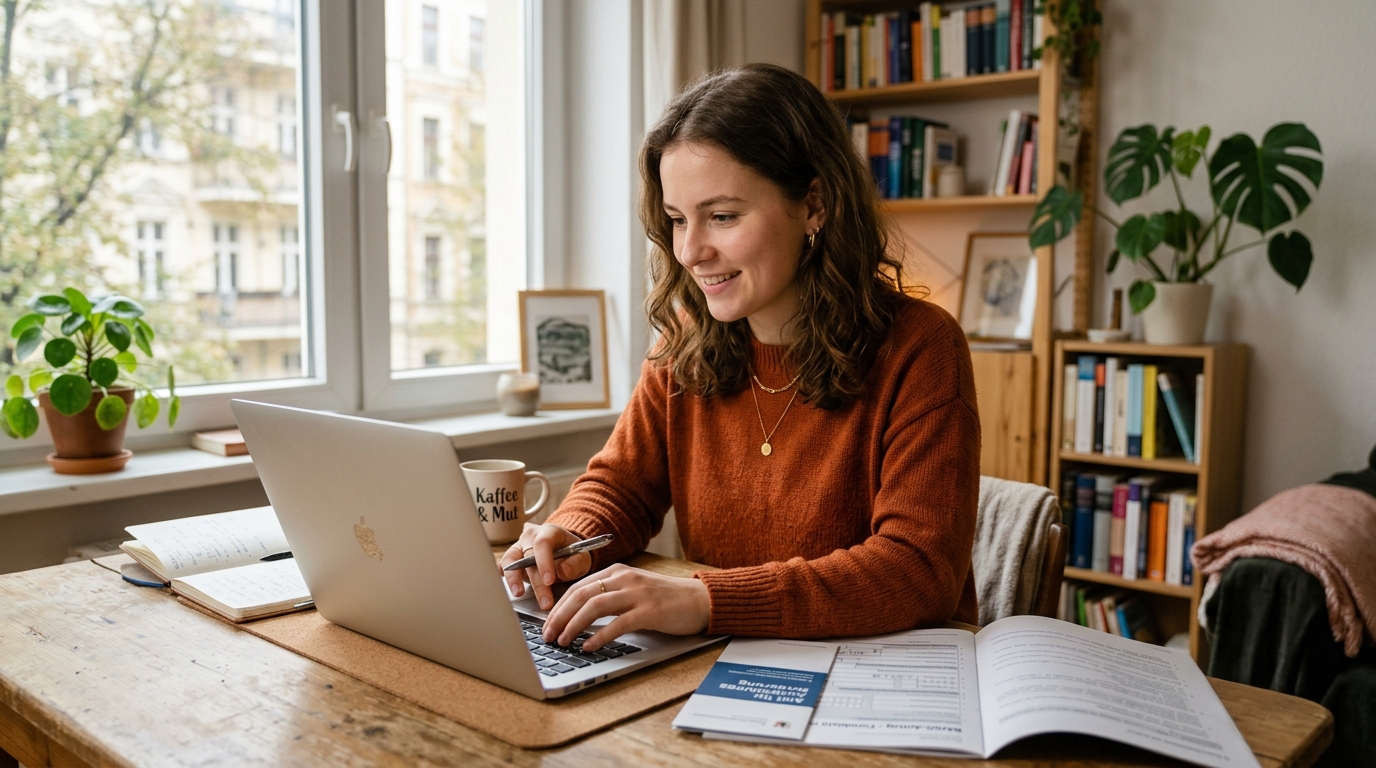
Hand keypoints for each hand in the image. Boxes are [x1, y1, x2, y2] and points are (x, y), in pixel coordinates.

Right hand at [499, 523, 590, 610]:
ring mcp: (518, 547)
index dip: (544, 562)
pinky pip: (503, 566)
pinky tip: (509, 587)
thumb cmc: (572, 553)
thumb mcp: (582, 557)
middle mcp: (530, 537)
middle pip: (528, 557)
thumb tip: (562, 572)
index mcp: (549, 532)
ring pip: (510, 560)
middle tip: (545, 602)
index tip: (550, 581)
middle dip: (536, 582)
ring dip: (513, 578)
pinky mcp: (511, 560)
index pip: (543, 544)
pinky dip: (504, 576)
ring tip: (519, 593)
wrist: (563, 551)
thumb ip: (575, 564)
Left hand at [541, 563, 709, 651]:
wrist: (700, 600)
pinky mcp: (649, 611)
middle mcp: (624, 578)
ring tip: (563, 641)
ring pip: (594, 606)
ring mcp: (637, 594)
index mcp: (618, 572)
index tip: (548, 624)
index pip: (578, 587)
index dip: (559, 606)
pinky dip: (599, 636)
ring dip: (573, 625)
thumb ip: (610, 597)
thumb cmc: (666, 599)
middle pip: (581, 595)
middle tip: (548, 635)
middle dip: (559, 616)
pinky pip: (617, 624)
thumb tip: (579, 617)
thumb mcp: (633, 590)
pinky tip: (589, 646)